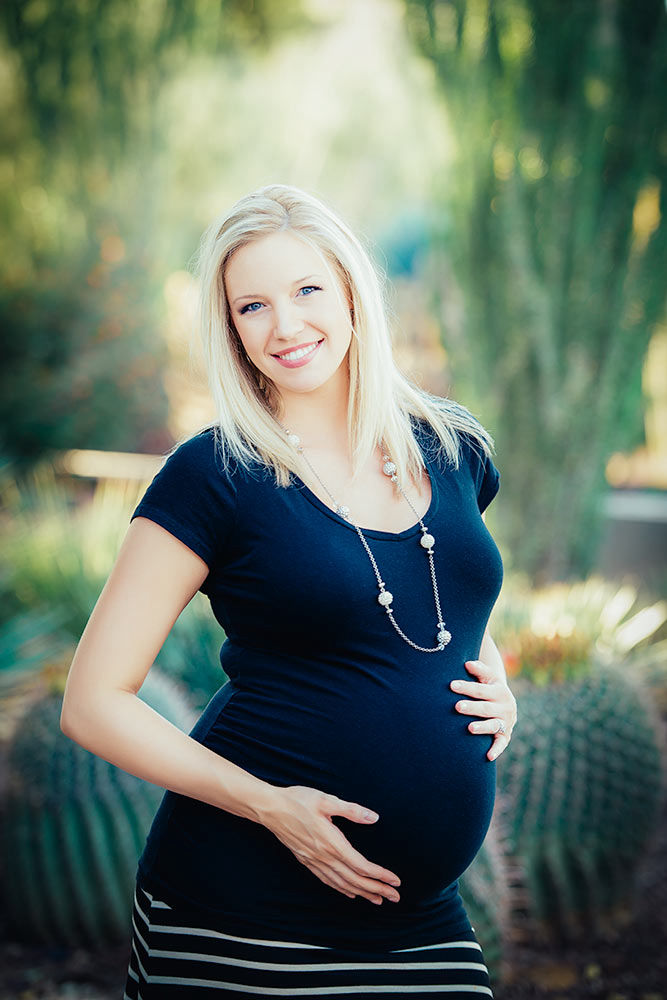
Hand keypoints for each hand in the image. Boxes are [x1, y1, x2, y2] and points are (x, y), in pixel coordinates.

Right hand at [261, 785, 401, 904]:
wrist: (270, 809)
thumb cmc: (298, 800)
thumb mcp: (326, 800)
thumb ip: (351, 810)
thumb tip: (374, 818)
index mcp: (332, 842)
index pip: (361, 865)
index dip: (380, 875)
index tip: (395, 881)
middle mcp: (324, 857)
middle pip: (355, 879)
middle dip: (377, 890)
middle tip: (395, 897)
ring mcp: (314, 861)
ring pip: (342, 883)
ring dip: (362, 893)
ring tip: (378, 900)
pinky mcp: (306, 861)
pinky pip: (327, 881)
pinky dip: (342, 889)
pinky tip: (350, 892)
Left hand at [450, 659, 516, 760]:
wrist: (506, 703)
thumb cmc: (489, 688)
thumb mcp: (488, 678)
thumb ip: (479, 670)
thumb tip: (467, 663)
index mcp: (499, 690)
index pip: (481, 689)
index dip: (466, 687)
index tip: (451, 685)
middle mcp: (505, 707)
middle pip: (485, 707)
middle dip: (471, 707)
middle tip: (456, 706)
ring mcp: (506, 722)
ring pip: (493, 725)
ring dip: (482, 727)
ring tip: (469, 728)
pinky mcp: (506, 736)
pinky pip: (501, 744)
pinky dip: (496, 750)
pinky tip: (487, 756)